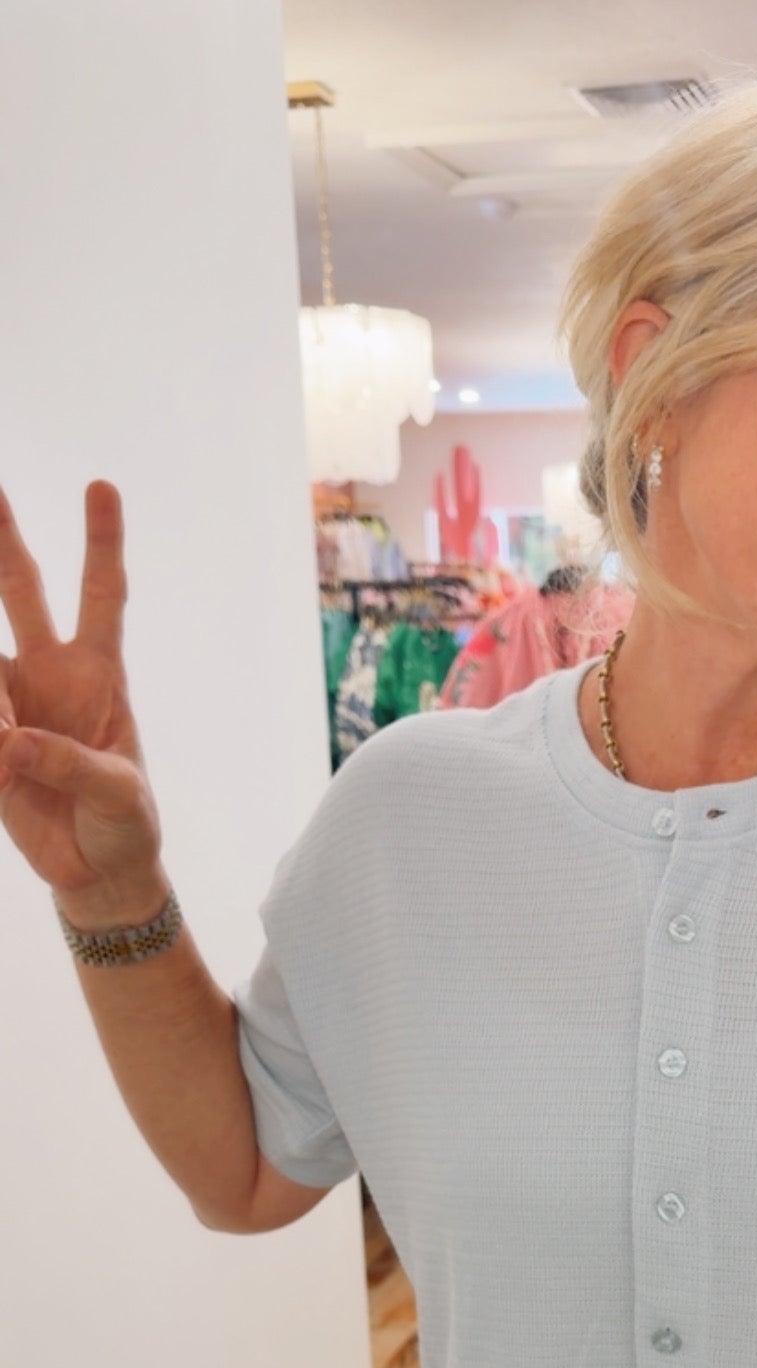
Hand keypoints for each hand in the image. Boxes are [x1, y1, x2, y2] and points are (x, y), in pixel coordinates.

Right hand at [0, 480, 167, 917]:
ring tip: (10, 766)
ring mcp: (11, 701)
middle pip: (20, 592)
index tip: (101, 487)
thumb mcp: (119, 795)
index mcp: (99, 675)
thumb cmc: (124, 825)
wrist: (94, 870)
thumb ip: (72, 765)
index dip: (101, 543)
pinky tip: (4, 775)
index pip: (102, 596)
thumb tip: (12, 742)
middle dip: (4, 541)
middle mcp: (49, 673)